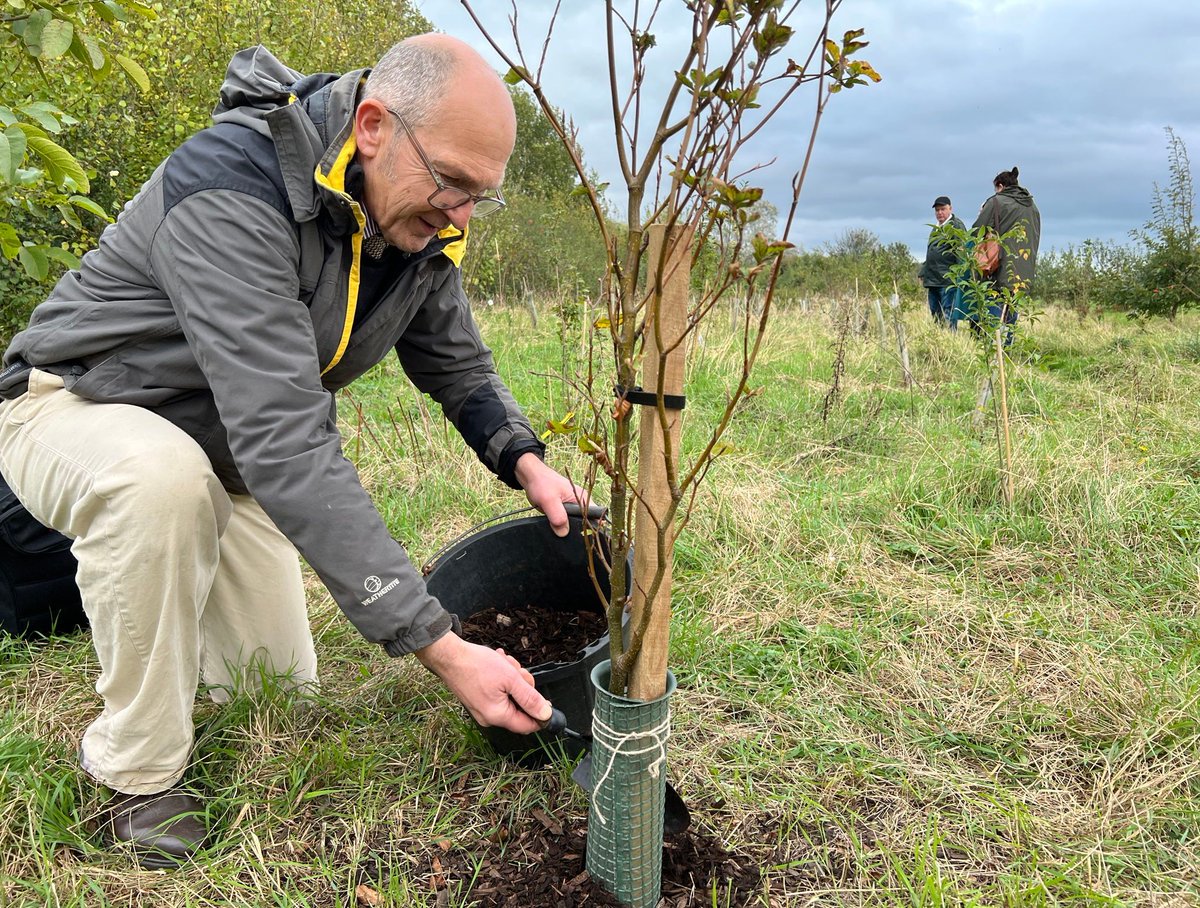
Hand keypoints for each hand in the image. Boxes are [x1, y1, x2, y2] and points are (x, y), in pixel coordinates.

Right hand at [416, 631, 549, 732]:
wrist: (449, 656)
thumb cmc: (477, 665)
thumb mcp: (510, 678)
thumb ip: (530, 698)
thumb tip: (545, 715)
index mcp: (498, 716)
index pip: (528, 725)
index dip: (540, 713)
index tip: (543, 698)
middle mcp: (489, 718)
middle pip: (519, 708)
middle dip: (522, 688)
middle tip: (517, 671)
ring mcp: (482, 710)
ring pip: (509, 698)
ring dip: (512, 680)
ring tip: (504, 664)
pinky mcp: (477, 701)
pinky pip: (498, 694)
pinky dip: (502, 680)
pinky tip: (497, 665)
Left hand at [514, 452, 586, 538]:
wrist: (531, 478)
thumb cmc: (542, 483)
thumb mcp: (549, 500)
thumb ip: (558, 516)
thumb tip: (564, 533)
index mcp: (583, 498)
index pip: (595, 517)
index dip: (591, 528)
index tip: (582, 538)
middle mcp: (581, 504)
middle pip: (585, 523)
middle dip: (577, 531)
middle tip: (567, 539)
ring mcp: (573, 508)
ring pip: (575, 524)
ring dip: (568, 530)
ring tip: (559, 534)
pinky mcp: (565, 511)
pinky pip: (567, 523)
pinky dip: (561, 527)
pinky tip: (555, 530)